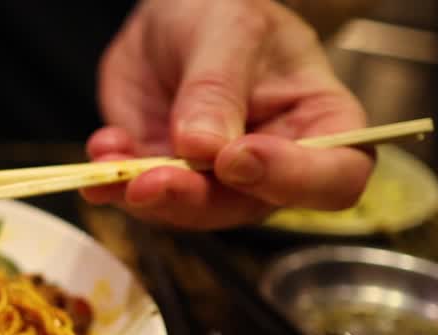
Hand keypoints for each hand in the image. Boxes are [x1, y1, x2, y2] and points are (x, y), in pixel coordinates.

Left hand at [83, 0, 373, 229]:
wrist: (172, 13)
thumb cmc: (224, 9)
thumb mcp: (229, 28)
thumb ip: (219, 87)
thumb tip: (205, 149)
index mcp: (321, 125)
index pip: (334, 179)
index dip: (291, 181)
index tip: (238, 157)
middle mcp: (275, 166)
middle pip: (248, 207)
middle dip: (194, 198)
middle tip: (152, 180)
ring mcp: (218, 181)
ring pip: (188, 212)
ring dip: (146, 195)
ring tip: (113, 163)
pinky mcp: (167, 179)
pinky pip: (139, 196)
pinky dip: (113, 179)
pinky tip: (103, 149)